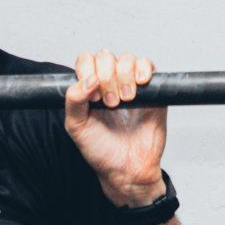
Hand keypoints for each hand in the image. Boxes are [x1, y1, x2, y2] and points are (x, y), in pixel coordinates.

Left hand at [62, 48, 166, 200]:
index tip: (93, 97)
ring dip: (124, 77)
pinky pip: (148, 65)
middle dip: (107, 78)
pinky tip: (139, 85)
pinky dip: (143, 70)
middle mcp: (108, 83)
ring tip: (125, 100)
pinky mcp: (151, 90)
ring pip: (127, 59)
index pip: (85, 61)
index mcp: (88, 89)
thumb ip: (73, 101)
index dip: (88, 72)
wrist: (128, 168)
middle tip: (110, 104)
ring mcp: (130, 84)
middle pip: (106, 57)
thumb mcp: (77, 127)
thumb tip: (87, 80)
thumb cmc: (101, 150)